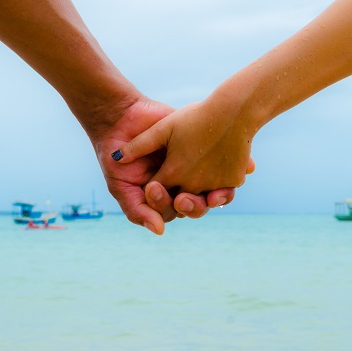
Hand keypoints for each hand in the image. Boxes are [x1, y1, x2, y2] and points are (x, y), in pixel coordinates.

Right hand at [91, 97, 235, 234]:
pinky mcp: (203, 149)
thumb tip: (159, 231)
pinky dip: (233, 173)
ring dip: (214, 197)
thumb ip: (137, 210)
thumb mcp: (120, 186)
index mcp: (163, 197)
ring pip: (212, 190)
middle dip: (193, 206)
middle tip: (182, 197)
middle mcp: (180, 185)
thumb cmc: (115, 157)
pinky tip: (235, 175)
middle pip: (196, 206)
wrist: (119, 119)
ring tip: (211, 195)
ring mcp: (194, 168)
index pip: (174, 211)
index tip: (153, 188)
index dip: (166, 206)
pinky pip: (223, 166)